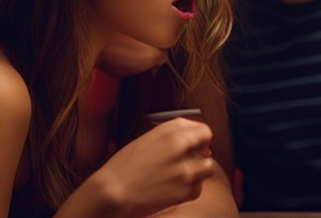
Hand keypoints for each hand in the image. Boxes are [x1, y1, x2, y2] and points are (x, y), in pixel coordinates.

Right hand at [90, 117, 217, 216]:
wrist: (112, 191)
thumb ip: (173, 135)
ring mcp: (187, 169)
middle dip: (199, 153)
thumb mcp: (148, 139)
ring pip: (207, 167)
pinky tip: (173, 188)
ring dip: (197, 171)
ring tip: (178, 176)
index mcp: (172, 131)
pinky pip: (198, 188)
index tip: (199, 143)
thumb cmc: (124, 167)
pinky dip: (189, 189)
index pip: (204, 130)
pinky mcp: (186, 190)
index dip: (202, 138)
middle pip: (207, 146)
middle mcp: (182, 146)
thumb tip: (195, 139)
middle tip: (186, 161)